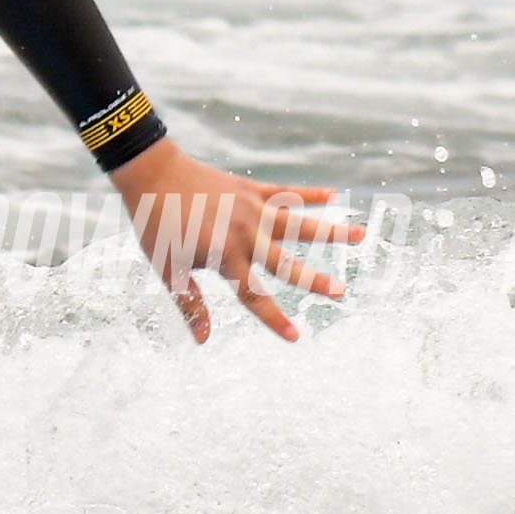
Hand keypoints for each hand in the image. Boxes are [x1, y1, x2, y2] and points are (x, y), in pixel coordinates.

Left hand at [107, 137, 358, 342]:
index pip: (255, 296)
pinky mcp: (250, 189)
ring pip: (299, 223)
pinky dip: (309, 193)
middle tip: (343, 293)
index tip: (296, 336)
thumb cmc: (156, 225)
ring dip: (330, 230)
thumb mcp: (169, 268)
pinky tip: (333, 193)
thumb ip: (190, 303)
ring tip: (362, 233)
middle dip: (315, 280)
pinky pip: (286, 192)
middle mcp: (246, 233)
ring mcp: (252, 208)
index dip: (274, 319)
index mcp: (225, 256)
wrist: (152, 173)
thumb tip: (203, 340)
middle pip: (287, 263)